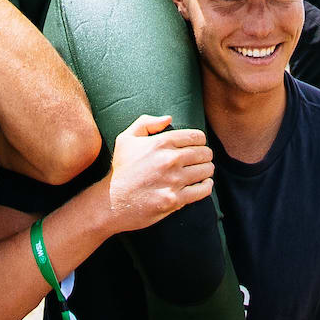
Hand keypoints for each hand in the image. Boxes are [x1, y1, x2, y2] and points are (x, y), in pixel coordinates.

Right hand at [101, 115, 214, 231]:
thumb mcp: (126, 139)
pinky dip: (207, 186)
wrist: (112, 201)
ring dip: (207, 170)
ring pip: (206, 170)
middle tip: (202, 159)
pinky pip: (203, 190)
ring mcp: (174, 180)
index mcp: (161, 142)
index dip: (200, 140)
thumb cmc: (121, 169)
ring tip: (203, 171)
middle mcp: (169, 159)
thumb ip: (146, 123)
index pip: (196, 136)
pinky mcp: (175, 199)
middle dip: (205, 155)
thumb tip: (169, 118)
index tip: (198, 145)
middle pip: (204, 153)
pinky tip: (204, 184)